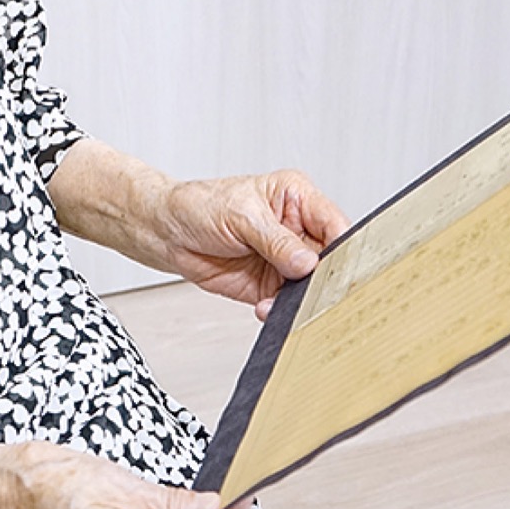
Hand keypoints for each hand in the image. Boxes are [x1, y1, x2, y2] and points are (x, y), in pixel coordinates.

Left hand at [162, 170, 348, 318]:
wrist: (167, 232)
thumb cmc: (199, 206)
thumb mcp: (240, 215)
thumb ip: (277, 240)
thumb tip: (307, 262)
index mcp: (295, 197)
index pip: (333, 222)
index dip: (342, 246)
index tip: (339, 267)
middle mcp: (295, 229)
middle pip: (329, 258)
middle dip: (324, 278)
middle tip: (316, 291)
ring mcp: (284, 259)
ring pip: (311, 285)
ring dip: (302, 299)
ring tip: (287, 303)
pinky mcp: (270, 284)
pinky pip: (287, 303)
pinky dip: (281, 311)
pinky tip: (267, 308)